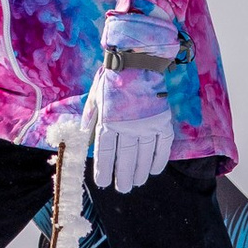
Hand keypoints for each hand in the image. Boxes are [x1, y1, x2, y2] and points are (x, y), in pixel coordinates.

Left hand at [87, 66, 174, 189]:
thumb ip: (90, 120)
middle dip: (123, 177)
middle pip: (126, 159)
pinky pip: (162, 146)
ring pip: (144, 156)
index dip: (103, 171)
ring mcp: (147, 124)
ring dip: (140, 173)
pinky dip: (158, 160)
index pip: (105, 153)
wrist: (137, 59)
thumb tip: (85, 141)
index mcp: (109, 120)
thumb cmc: (112, 79)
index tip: (102, 183)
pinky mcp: (162, 120)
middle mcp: (128, 125)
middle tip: (122, 188)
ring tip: (136, 182)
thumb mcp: (95, 98)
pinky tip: (153, 170)